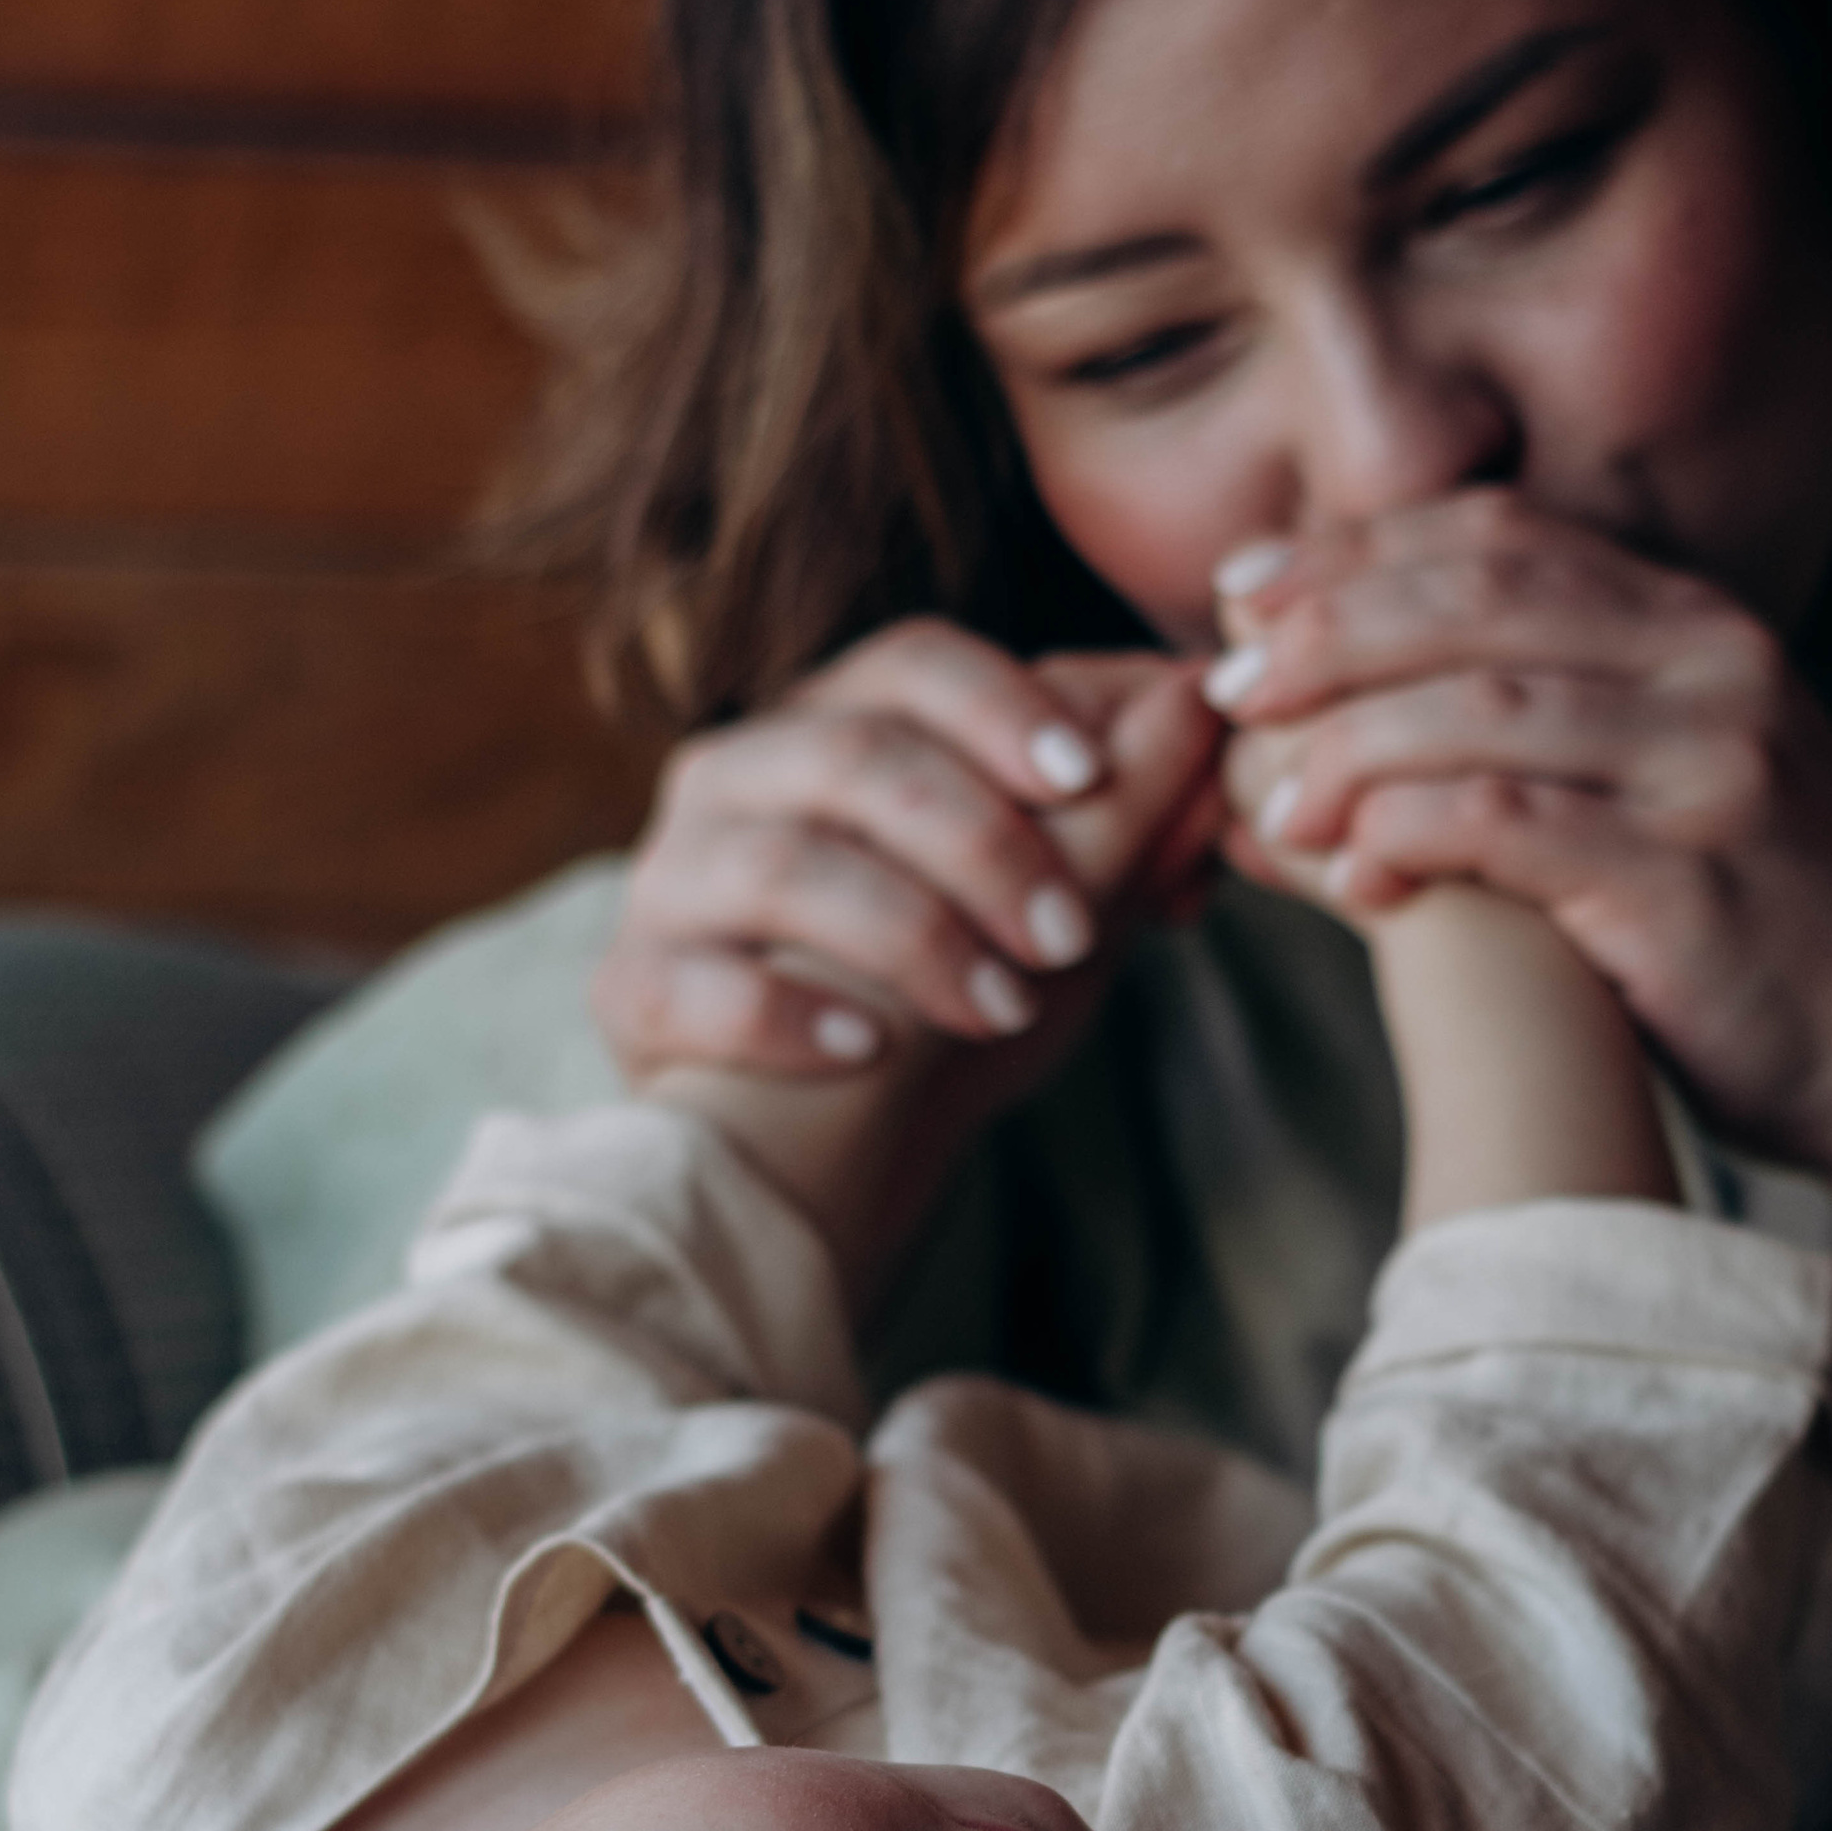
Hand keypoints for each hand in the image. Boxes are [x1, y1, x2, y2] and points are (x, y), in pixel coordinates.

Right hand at [595, 625, 1223, 1084]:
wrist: (837, 1166)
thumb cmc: (949, 1019)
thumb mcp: (1063, 921)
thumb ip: (1130, 821)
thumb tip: (1203, 701)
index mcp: (835, 729)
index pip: (912, 664)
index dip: (1003, 707)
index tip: (1088, 777)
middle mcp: (734, 779)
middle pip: (852, 756)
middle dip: (982, 844)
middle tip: (1068, 937)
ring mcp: (668, 882)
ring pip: (780, 862)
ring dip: (913, 936)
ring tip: (1000, 1010)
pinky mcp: (628, 991)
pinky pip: (699, 982)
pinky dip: (793, 1014)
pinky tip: (869, 1051)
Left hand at [1213, 494, 1831, 1172]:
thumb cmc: (1736, 928)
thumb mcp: (1655, 783)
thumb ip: (1534, 721)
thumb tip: (1316, 709)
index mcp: (1696, 624)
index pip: (1500, 537)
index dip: (1356, 552)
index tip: (1246, 592)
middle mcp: (1714, 670)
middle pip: (1474, 601)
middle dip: (1327, 636)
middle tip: (1228, 690)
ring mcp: (1709, 770)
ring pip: (1477, 710)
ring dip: (1348, 754)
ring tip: (1272, 811)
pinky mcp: (1686, 879)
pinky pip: (1506, 827)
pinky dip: (1406, 839)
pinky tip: (1351, 878)